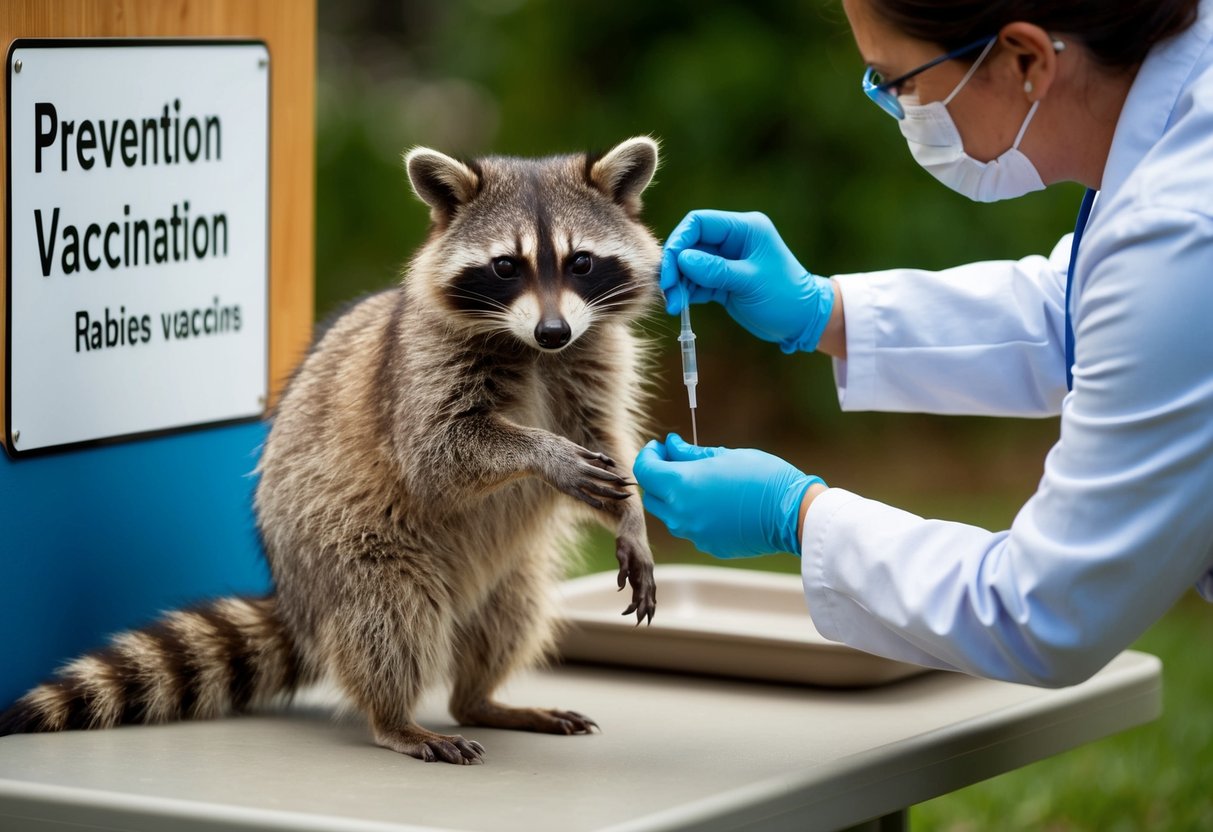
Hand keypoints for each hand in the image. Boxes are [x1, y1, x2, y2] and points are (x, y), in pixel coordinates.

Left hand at [632, 434, 824, 557]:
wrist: (792, 513)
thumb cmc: (762, 477)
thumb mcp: (724, 456)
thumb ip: (690, 453)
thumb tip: (671, 445)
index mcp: (680, 486)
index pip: (644, 470)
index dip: (649, 455)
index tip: (660, 447)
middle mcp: (680, 514)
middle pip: (652, 496)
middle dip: (658, 477)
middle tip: (676, 461)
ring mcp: (694, 533)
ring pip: (670, 515)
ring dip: (675, 498)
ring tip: (699, 483)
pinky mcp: (708, 545)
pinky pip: (691, 529)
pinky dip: (694, 515)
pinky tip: (716, 503)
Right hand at [660, 210, 834, 353]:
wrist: (802, 321)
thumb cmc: (785, 297)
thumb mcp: (750, 282)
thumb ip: (716, 270)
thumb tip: (682, 258)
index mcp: (744, 229)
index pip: (700, 223)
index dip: (680, 241)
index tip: (670, 267)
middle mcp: (733, 240)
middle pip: (691, 244)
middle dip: (676, 267)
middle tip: (669, 292)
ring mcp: (727, 261)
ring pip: (690, 265)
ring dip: (679, 284)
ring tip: (675, 306)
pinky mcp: (722, 280)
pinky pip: (696, 281)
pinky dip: (687, 292)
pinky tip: (681, 306)